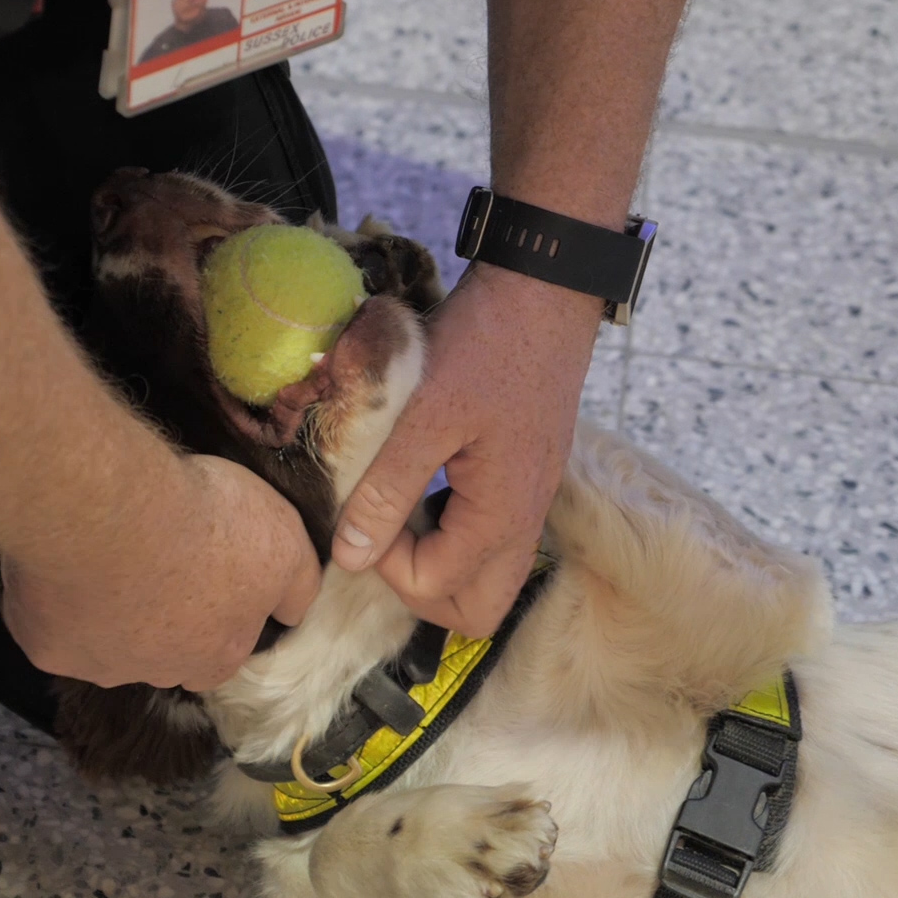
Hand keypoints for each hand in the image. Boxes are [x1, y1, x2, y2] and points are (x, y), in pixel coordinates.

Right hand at [0, 455, 319, 690]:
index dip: (213, 611)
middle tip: (153, 558)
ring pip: (105, 644)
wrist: (111, 511)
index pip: (220, 649)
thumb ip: (298, 584)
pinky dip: (56, 601)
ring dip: (107, 612)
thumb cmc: (206, 525)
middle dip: (159, 619)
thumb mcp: (285, 542)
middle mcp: (158, 675)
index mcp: (216, 657)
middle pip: (162, 654)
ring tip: (105, 554)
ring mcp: (98, 666)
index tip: (202, 570)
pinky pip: (51, 625)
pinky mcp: (46, 646)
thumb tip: (297, 610)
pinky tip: (63, 561)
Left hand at [331, 265, 597, 636]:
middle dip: (419, 589)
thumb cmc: (487, 343)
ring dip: (437, 560)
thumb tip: (351, 557)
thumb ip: (388, 489)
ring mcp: (532, 499)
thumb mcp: (425, 413)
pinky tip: (424, 483)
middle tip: (382, 534)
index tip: (363, 511)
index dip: (386, 564)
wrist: (546, 288)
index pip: (436, 589)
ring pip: (486, 574)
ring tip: (398, 508)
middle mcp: (526, 519)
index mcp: (502, 514)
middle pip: (476, 608)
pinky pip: (492, 536)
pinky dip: (453, 530)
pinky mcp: (527, 476)